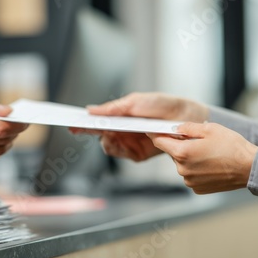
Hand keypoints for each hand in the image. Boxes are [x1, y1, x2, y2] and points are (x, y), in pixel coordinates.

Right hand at [69, 92, 208, 160]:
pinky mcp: (137, 155)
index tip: (71, 123)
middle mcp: (121, 131)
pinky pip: (122, 155)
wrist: (186, 118)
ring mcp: (128, 143)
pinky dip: (121, 148)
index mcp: (119, 117)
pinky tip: (126, 140)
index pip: (96, 121)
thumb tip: (90, 110)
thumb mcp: (136, 101)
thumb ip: (113, 108)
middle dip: (90, 133)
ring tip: (113, 133)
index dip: (82, 123)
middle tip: (85, 130)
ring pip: (108, 146)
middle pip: (98, 135)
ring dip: (108, 140)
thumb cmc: (162, 105)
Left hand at [147, 122, 257, 193]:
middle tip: (197, 141)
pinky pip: (191, 175)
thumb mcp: (209, 129)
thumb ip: (187, 127)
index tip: (152, 130)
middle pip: (172, 153)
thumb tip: (175, 128)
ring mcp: (189, 181)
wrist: (250, 168)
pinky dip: (196, 169)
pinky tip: (210, 164)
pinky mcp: (197, 189)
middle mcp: (182, 169)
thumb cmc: (232, 147)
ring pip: (182, 165)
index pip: (159, 142)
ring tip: (209, 153)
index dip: (156, 134)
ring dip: (189, 158)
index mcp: (182, 153)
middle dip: (180, 145)